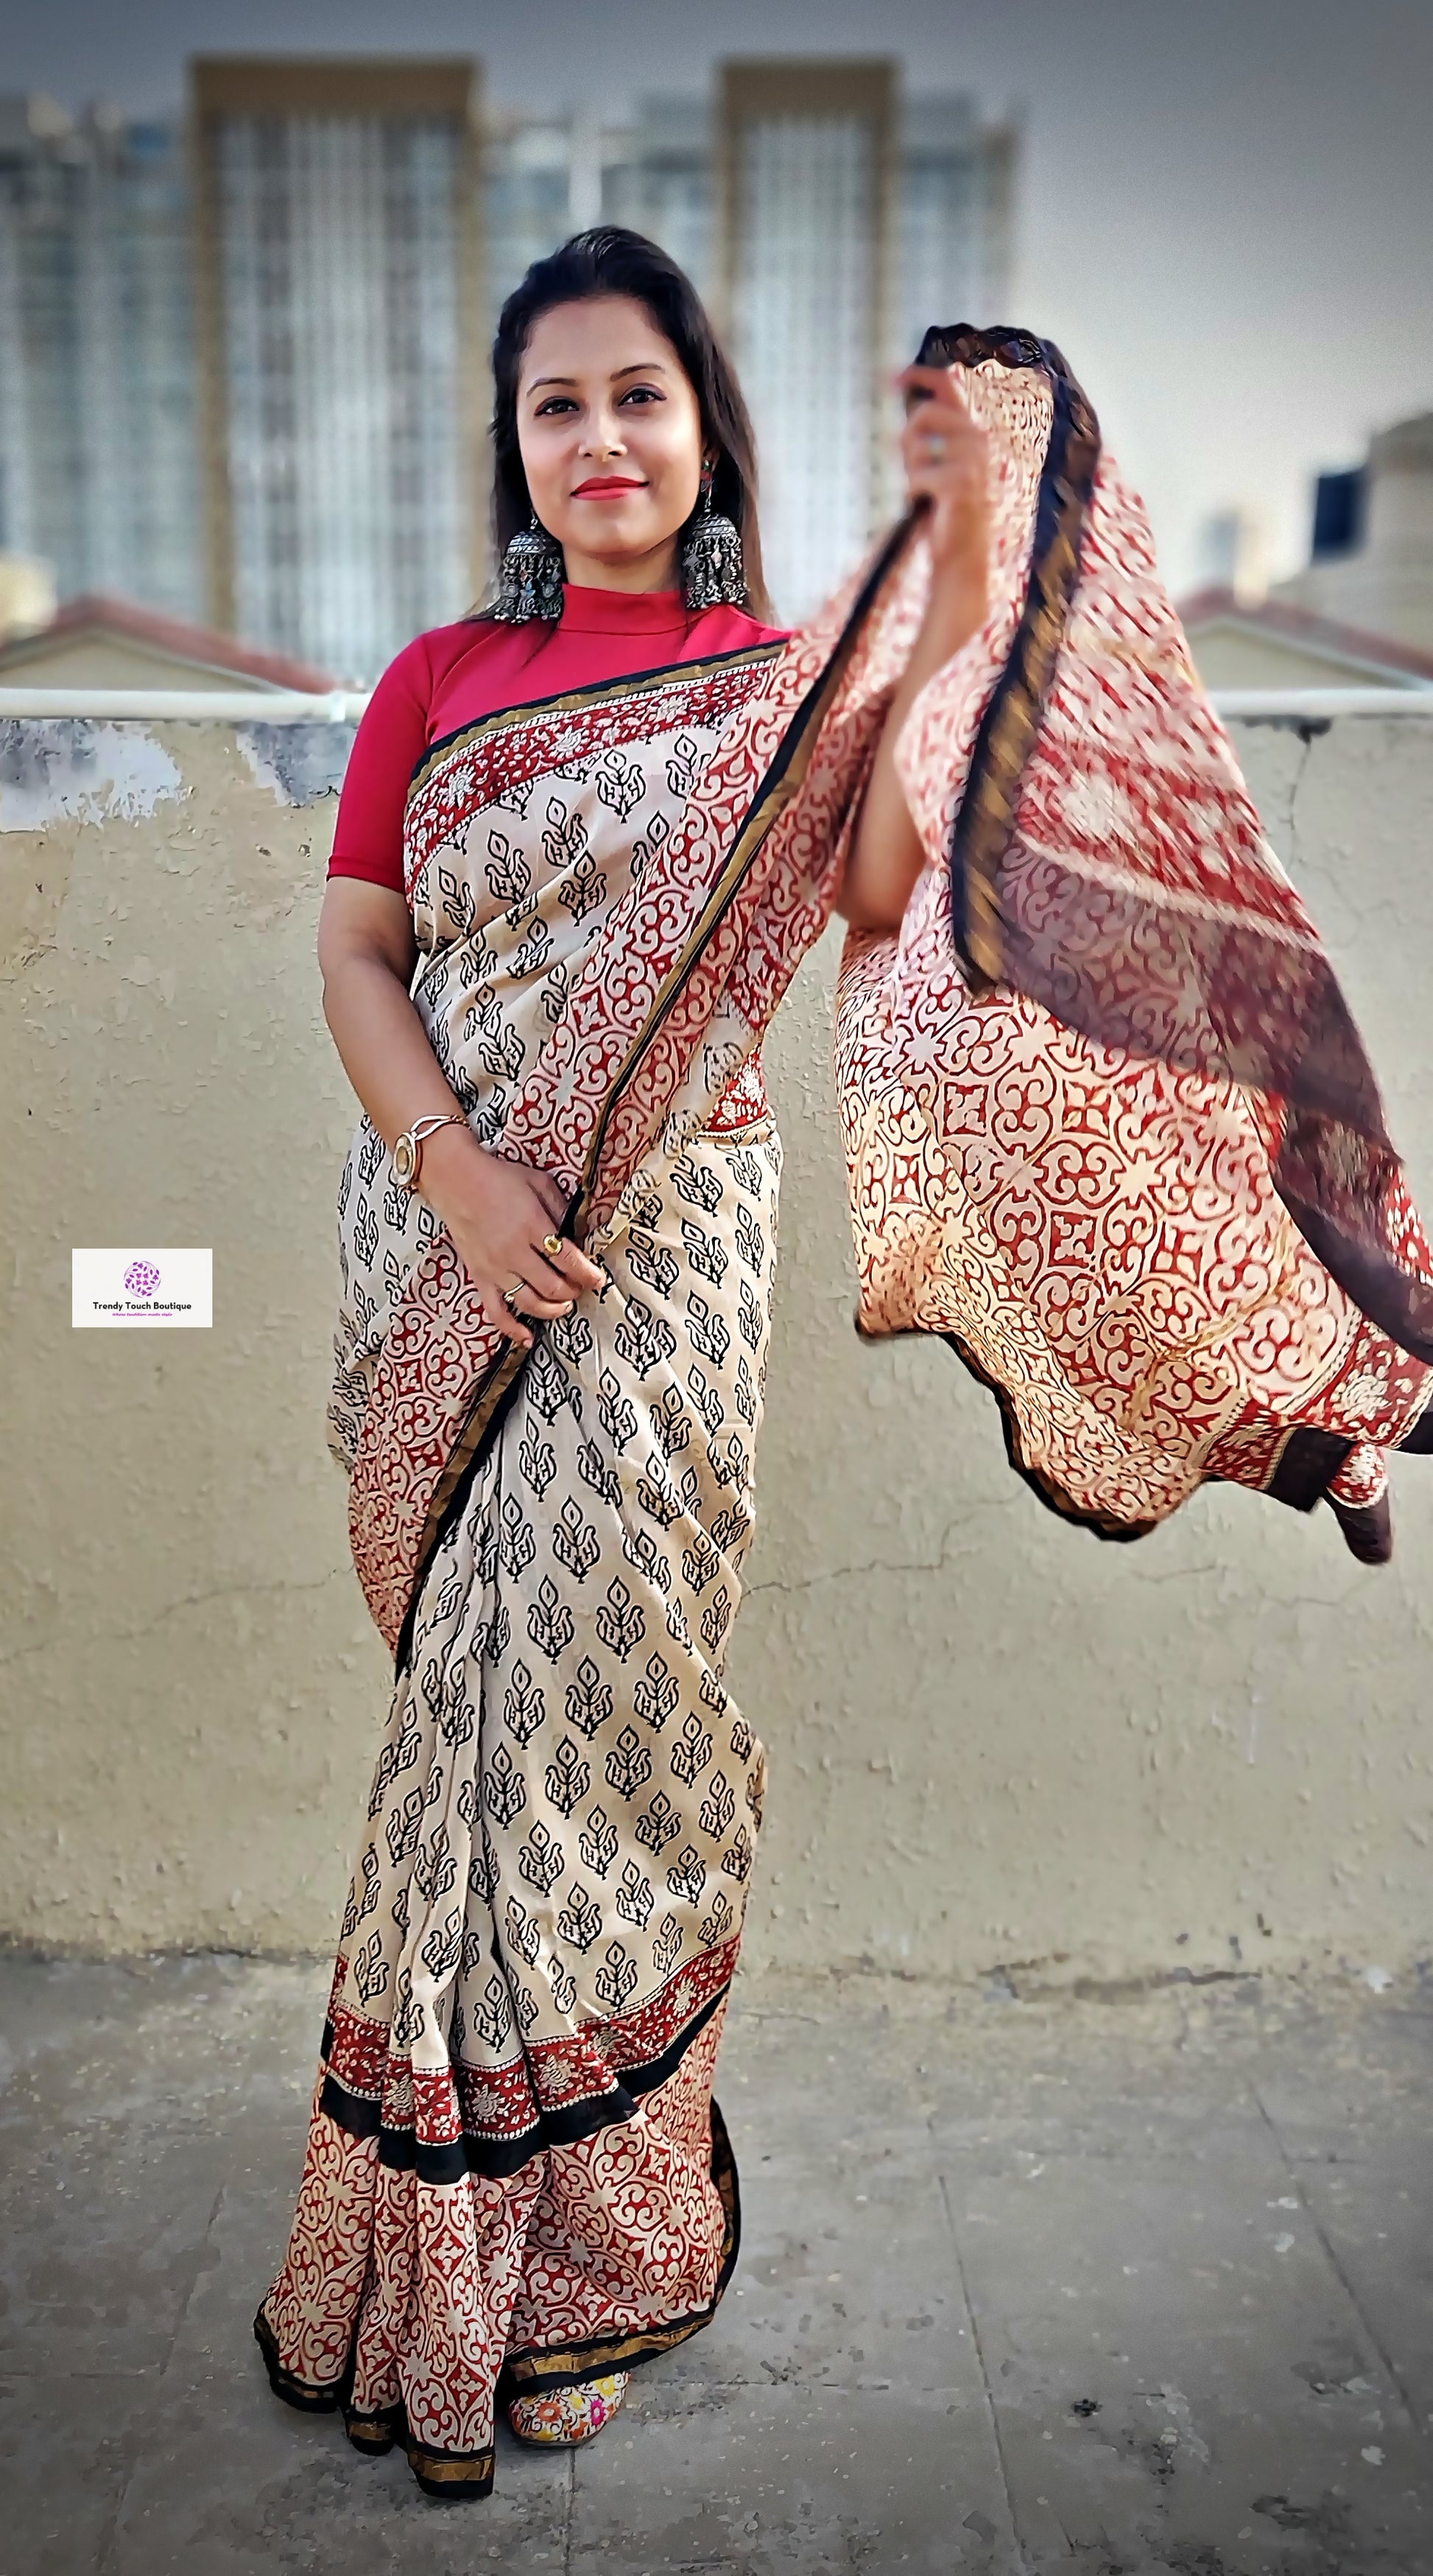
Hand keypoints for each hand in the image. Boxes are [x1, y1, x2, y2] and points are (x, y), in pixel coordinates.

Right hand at [421, 1130, 607, 1349]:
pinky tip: (528, 1337)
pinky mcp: (480, 1276)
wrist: (455, 1179)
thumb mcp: (539, 1183)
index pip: (569, 1260)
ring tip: (564, 1304)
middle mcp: (513, 1251)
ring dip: (553, 1309)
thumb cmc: (498, 1178)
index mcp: (532, 1226)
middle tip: (581, 1287)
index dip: (589, 1273)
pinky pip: (496, 1312)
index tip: (598, 1278)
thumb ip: (561, 1209)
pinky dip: (513, 1329)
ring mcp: (495, 1267)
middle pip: (553, 1286)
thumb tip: (579, 1235)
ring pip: (530, 1303)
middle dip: (574, 1291)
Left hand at [898, 363, 990, 602]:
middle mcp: (977, 441)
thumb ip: (925, 437)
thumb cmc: (943, 511)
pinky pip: (916, 476)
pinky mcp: (959, 483)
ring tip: (924, 492)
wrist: (961, 556)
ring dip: (911, 470)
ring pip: (917, 446)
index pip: (949, 387)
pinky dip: (913, 492)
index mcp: (972, 433)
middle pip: (924, 413)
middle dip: (907, 439)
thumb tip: (904, 410)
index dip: (920, 376)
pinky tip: (926, 504)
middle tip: (911, 468)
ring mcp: (971, 462)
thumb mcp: (934, 465)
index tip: (894, 377)